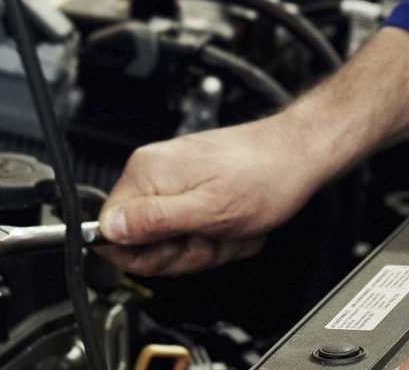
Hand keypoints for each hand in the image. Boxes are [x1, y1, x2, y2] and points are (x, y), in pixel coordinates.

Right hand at [99, 27, 408, 276]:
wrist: (299, 156)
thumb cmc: (264, 176)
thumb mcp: (208, 210)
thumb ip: (153, 221)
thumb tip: (109, 229)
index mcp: (147, 172)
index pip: (111, 231)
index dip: (145, 252)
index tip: (178, 246)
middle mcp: (155, 172)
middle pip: (144, 242)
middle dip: (183, 250)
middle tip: (211, 235)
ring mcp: (175, 180)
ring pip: (173, 241)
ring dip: (207, 245)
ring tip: (229, 227)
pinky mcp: (194, 188)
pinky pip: (194, 230)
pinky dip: (219, 236)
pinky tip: (235, 224)